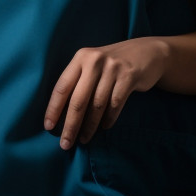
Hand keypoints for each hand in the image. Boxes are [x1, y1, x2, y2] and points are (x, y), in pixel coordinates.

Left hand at [44, 37, 168, 148]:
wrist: (146, 51)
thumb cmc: (112, 64)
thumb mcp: (93, 64)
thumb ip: (79, 81)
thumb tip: (61, 113)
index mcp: (80, 58)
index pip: (62, 86)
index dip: (54, 108)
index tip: (48, 127)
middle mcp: (94, 61)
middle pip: (78, 99)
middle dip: (70, 124)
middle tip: (65, 143)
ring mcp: (113, 68)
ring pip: (97, 104)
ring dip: (89, 126)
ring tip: (84, 139)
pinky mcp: (129, 76)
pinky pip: (115, 104)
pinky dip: (108, 118)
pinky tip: (104, 128)